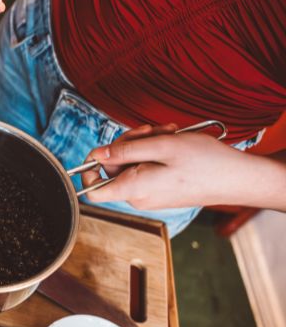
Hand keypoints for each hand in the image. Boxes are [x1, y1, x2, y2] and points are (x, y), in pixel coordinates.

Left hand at [80, 124, 285, 209]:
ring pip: (131, 161)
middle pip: (113, 166)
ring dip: (145, 142)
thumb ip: (125, 151)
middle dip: (128, 142)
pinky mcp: (160, 187)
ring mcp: (149, 192)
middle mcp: (138, 195)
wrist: (239, 176)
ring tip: (168, 133)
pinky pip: (146, 165)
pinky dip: (155, 150)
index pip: (92, 191)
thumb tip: (96, 154)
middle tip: (151, 130)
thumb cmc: (205, 162)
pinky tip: (172, 140)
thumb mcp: (162, 147)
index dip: (88, 169)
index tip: (100, 149)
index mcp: (134, 189)